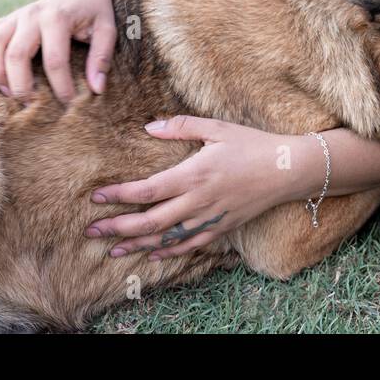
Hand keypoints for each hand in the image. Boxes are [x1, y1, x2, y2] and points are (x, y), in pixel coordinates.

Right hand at [0, 0, 117, 102]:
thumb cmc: (96, 11)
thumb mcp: (107, 30)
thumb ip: (101, 58)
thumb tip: (96, 89)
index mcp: (57, 18)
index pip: (55, 60)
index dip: (60, 86)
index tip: (69, 103)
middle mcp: (32, 15)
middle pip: (16, 55)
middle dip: (21, 85)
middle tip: (32, 105)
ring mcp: (16, 15)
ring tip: (10, 93)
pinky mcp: (7, 18)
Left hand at [84, 115, 316, 261]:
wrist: (288, 170)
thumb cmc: (252, 145)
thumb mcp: (217, 128)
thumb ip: (181, 126)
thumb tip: (150, 127)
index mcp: (194, 174)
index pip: (148, 190)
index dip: (120, 196)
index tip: (96, 198)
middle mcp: (199, 201)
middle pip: (150, 221)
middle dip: (118, 227)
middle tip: (91, 231)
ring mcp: (210, 218)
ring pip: (167, 238)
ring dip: (137, 244)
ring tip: (112, 249)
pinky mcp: (222, 228)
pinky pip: (190, 245)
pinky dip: (169, 251)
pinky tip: (152, 254)